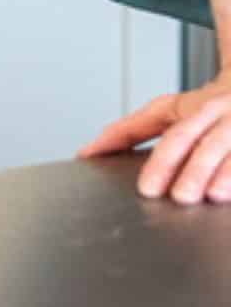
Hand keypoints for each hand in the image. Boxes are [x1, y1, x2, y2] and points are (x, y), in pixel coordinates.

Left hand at [77, 70, 230, 202]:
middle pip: (202, 143)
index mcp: (195, 111)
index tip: (148, 189)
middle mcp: (220, 117)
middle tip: (179, 197)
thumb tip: (89, 151)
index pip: (175, 136)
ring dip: (222, 173)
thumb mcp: (167, 111)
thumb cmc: (204, 109)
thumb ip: (131, 130)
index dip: (161, 163)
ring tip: (212, 195)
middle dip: (191, 170)